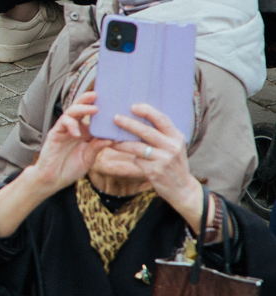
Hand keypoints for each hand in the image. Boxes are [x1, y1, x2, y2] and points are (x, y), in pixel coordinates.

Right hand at [31, 91, 110, 192]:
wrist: (52, 180)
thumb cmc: (70, 169)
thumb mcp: (88, 158)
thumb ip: (97, 147)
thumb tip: (112, 138)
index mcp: (84, 132)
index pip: (92, 116)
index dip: (99, 107)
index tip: (111, 101)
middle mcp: (74, 128)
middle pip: (80, 108)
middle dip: (87, 100)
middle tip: (97, 94)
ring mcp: (63, 130)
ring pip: (70, 112)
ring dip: (82, 109)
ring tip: (94, 109)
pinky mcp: (54, 135)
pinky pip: (61, 124)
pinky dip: (70, 125)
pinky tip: (76, 132)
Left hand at [112, 104, 203, 227]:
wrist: (182, 189)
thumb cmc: (174, 164)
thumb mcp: (174, 147)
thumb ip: (162, 136)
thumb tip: (139, 121)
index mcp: (177, 137)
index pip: (162, 119)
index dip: (147, 111)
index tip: (133, 106)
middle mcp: (172, 147)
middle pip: (146, 132)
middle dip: (128, 124)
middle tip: (115, 118)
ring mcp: (164, 160)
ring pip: (138, 148)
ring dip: (122, 143)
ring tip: (112, 141)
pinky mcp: (155, 172)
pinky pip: (138, 161)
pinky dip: (134, 159)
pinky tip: (132, 159)